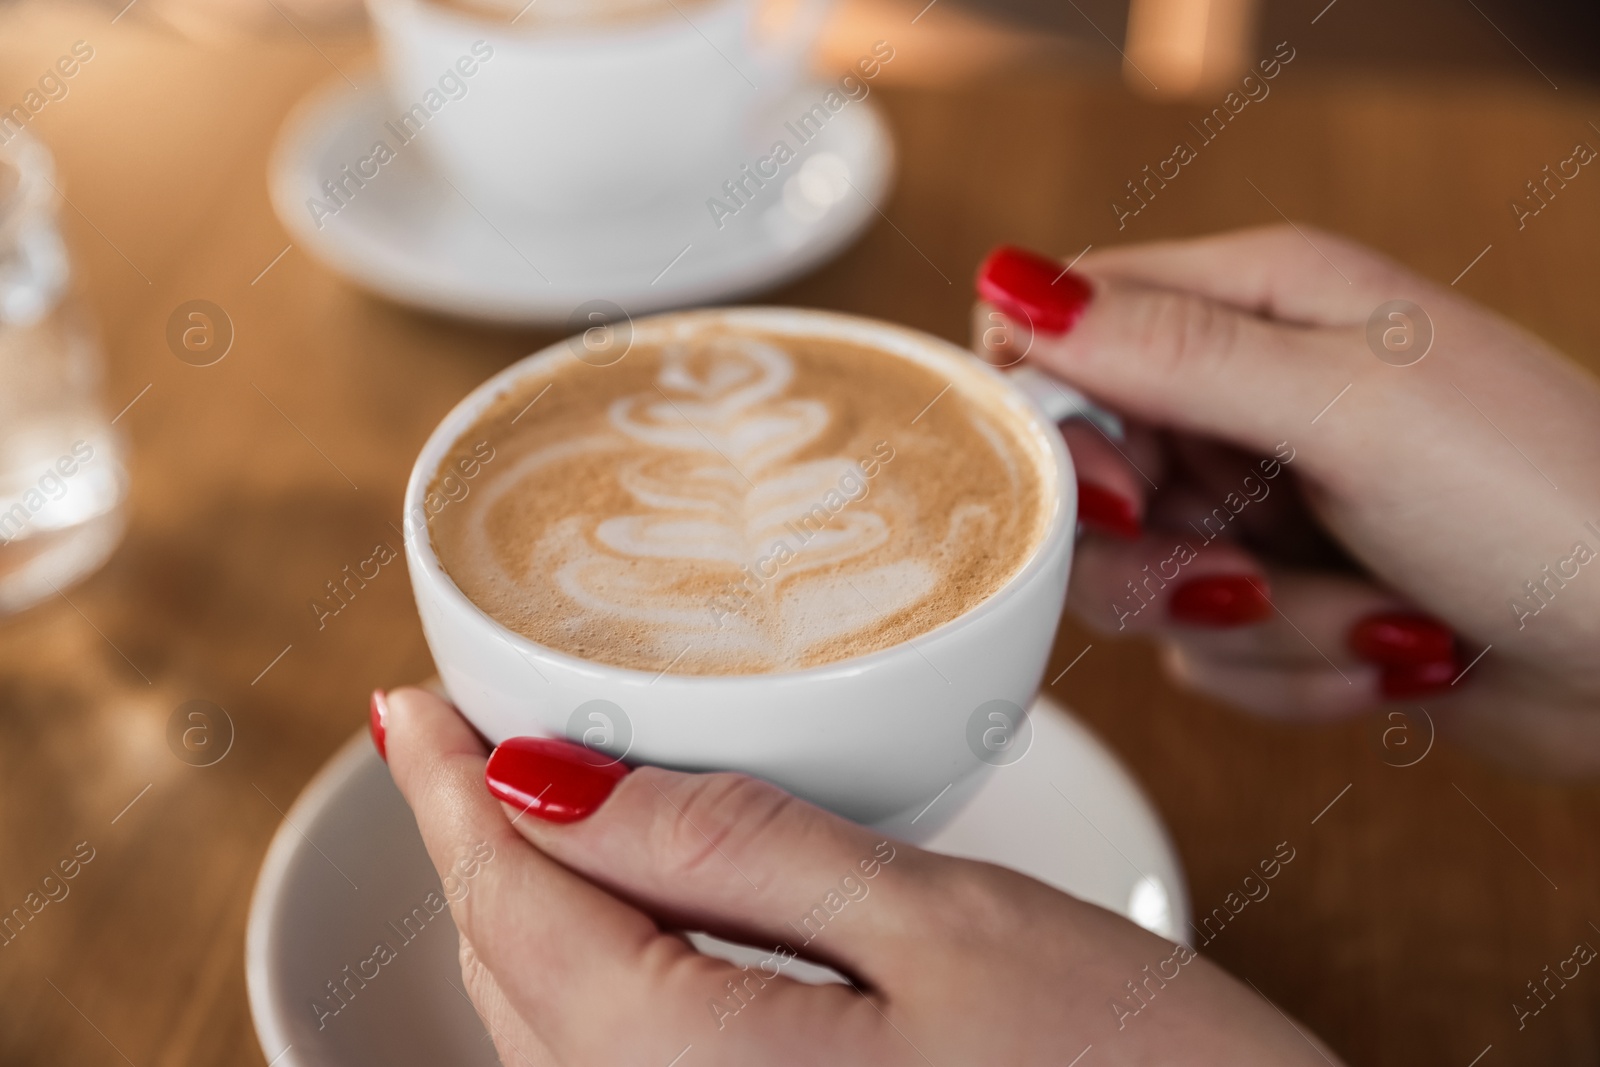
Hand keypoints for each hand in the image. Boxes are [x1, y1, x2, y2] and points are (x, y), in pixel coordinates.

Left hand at [379, 685, 1342, 1065]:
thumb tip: (548, 778)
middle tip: (457, 724)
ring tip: (520, 794)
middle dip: (473, 842)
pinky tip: (619, 910)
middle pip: (514, 974)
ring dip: (520, 907)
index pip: (515, 907)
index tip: (410, 701)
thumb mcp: (943, 926)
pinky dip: (588, 975)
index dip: (449, 792)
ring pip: (551, 1033)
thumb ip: (734, 850)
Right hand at [975, 227, 1599, 774]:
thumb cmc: (1551, 503)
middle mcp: (1245, 396)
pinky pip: (1201, 652)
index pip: (1068, 330)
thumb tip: (1014, 286)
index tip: (1119, 493)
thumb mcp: (1350, 408)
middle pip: (1086, 476)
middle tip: (1240, 580)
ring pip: (1137, 580)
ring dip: (1249, 628)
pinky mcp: (1279, 598)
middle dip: (1159, 557)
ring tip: (1363, 619)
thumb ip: (1169, 352)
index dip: (1056, 420)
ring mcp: (1260, 502)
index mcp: (1259, 302)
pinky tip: (1381, 652)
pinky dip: (1285, 673)